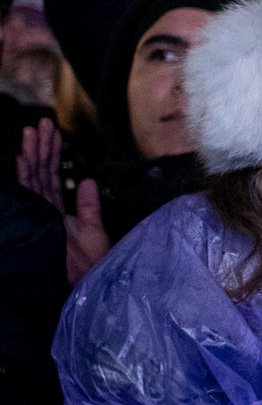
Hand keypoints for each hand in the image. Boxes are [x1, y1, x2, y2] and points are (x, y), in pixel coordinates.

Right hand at [17, 119, 109, 283]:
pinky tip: (24, 158)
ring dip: (32, 153)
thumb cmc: (90, 263)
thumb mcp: (94, 228)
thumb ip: (88, 204)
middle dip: (40, 147)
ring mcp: (39, 214)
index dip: (51, 155)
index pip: (51, 177)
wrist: (84, 282)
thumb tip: (86, 179)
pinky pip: (31, 193)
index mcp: (57, 210)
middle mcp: (44, 209)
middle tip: (40, 122)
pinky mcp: (36, 220)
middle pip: (40, 172)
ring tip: (32, 130)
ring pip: (33, 178)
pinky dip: (26, 176)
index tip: (52, 132)